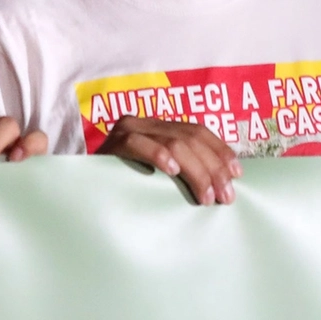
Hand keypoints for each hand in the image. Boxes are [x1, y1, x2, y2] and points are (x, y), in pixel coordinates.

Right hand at [96, 117, 241, 205]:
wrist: (83, 190)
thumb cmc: (125, 186)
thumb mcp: (159, 176)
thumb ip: (182, 169)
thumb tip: (223, 182)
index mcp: (159, 127)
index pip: (197, 131)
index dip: (220, 151)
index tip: (237, 174)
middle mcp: (145, 122)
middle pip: (190, 137)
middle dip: (213, 168)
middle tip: (226, 196)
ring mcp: (127, 130)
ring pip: (173, 142)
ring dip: (195, 171)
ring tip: (206, 196)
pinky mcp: (112, 144)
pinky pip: (138, 144)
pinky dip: (158, 155)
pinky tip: (172, 170)